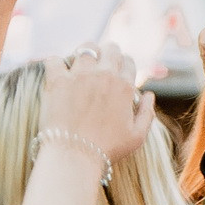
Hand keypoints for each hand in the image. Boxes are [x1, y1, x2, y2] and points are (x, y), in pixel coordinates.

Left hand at [39, 41, 155, 166]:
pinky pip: (54, 59)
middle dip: (108, 54)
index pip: (128, 61)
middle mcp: (103, 75)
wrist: (75, 157)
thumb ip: (147, 113)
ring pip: (85, 48)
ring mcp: (79, 75)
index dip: (124, 66)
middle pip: (110, 48)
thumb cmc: (107, 150)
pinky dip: (56, 63)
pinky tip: (58, 74)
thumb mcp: (137, 137)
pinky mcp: (57, 80)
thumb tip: (149, 95)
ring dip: (85, 55)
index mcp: (124, 86)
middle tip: (101, 66)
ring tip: (80, 67)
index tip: (117, 73)